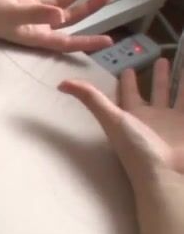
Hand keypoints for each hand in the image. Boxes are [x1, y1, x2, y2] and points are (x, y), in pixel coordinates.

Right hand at [0, 0, 113, 51]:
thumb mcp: (13, 14)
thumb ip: (38, 13)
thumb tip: (63, 16)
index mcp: (35, 35)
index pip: (67, 41)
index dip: (88, 41)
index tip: (109, 40)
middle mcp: (35, 25)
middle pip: (68, 18)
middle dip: (88, 8)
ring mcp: (28, 10)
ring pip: (58, 2)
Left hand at [58, 59, 183, 183]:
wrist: (166, 175)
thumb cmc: (136, 148)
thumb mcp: (111, 119)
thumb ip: (90, 98)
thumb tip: (61, 83)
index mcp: (132, 115)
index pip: (129, 93)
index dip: (127, 82)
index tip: (127, 68)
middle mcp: (154, 118)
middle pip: (156, 91)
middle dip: (158, 77)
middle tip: (160, 59)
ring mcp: (174, 123)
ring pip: (178, 95)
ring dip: (179, 80)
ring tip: (178, 63)